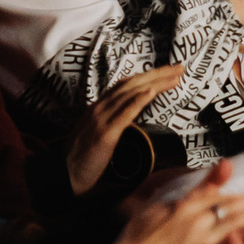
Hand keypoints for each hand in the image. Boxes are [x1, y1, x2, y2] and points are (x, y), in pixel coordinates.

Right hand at [65, 63, 185, 194]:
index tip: (168, 73)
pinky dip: (138, 100)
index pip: (125, 86)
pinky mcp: (105, 134)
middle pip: (130, 84)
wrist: (64, 175)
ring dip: (154, 83)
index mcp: (98, 109)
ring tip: (175, 77)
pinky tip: (151, 92)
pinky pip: (124, 114)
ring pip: (130, 94)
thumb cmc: (81, 161)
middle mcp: (99, 109)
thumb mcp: (96, 137)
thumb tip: (130, 127)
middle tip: (179, 68)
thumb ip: (111, 127)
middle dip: (157, 74)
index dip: (147, 77)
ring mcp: (101, 120)